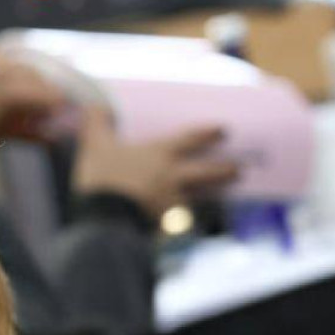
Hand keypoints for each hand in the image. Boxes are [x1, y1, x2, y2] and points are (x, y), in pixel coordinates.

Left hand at [0, 46, 67, 143]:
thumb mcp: (3, 133)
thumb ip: (33, 133)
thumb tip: (56, 137)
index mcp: (14, 92)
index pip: (50, 96)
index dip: (57, 106)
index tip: (58, 114)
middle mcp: (7, 69)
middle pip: (38, 78)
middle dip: (43, 92)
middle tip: (42, 106)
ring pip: (22, 63)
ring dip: (26, 76)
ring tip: (20, 93)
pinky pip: (2, 53)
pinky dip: (6, 64)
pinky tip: (1, 77)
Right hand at [68, 106, 238, 219]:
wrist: (107, 220)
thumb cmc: (105, 178)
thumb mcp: (95, 146)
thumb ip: (97, 125)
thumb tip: (95, 106)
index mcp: (161, 155)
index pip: (191, 140)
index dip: (208, 133)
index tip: (224, 130)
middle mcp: (174, 179)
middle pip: (208, 173)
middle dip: (225, 171)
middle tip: (239, 170)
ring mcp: (173, 205)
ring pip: (199, 199)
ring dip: (210, 197)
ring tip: (217, 198)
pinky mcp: (166, 228)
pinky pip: (181, 223)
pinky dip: (184, 222)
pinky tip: (183, 225)